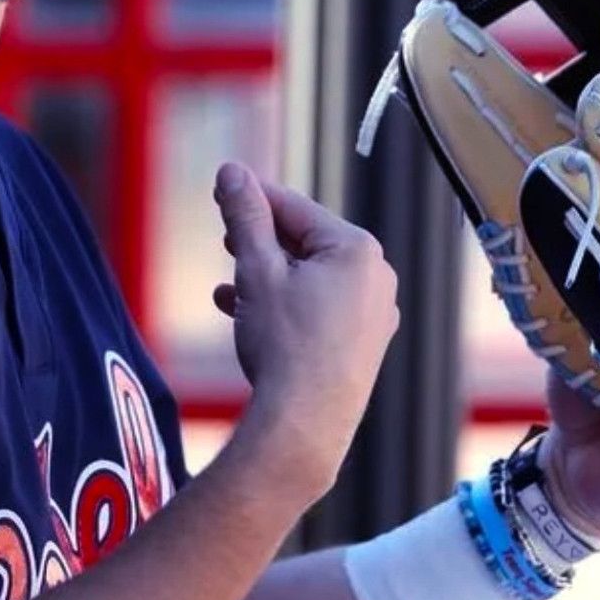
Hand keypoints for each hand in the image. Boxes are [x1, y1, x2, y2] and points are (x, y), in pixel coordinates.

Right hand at [212, 162, 398, 504]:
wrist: (304, 427)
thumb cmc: (285, 346)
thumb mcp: (256, 270)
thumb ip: (246, 216)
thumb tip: (232, 173)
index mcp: (358, 250)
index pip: (297, 208)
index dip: (254, 197)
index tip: (223, 187)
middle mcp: (376, 278)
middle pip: (307, 242)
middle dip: (261, 241)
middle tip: (224, 236)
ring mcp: (373, 315)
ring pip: (311, 279)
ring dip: (268, 276)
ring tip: (229, 284)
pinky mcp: (362, 346)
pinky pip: (320, 310)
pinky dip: (285, 305)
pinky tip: (247, 314)